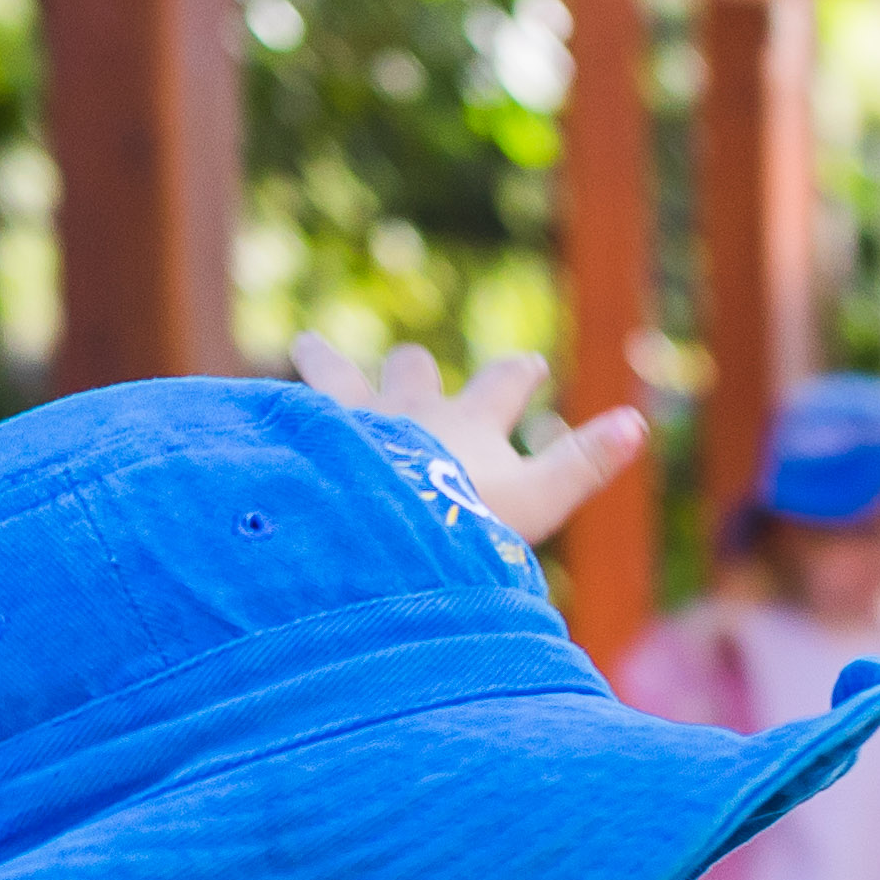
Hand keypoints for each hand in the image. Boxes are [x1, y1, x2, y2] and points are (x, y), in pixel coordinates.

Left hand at [292, 335, 648, 551]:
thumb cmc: (463, 525)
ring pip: (338, 380)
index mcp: (467, 425)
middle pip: (414, 376)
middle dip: (416, 371)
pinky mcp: (300, 446)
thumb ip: (583, 464)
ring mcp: (351, 426)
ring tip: (308, 347)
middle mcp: (407, 412)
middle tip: (414, 363)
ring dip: (329, 365)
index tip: (529, 366)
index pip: (502, 386)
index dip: (518, 376)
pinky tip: (243, 406)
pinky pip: (281, 417)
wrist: (377, 533)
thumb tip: (637, 422)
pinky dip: (267, 410)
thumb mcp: (538, 502)